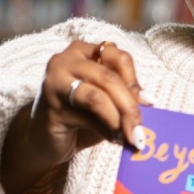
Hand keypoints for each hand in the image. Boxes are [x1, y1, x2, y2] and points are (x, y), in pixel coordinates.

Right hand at [1, 39, 150, 193]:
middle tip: (141, 132)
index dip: (135, 79)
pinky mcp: (51, 104)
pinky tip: (112, 139)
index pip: (117, 56)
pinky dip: (105, 128)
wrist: (44, 140)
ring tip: (129, 137)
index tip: (149, 103)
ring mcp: (56, 80)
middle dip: (130, 107)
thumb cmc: (78, 119)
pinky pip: (86, 115)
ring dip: (119, 119)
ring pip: (98, 95)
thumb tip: (147, 105)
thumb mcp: (105, 103)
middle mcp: (67, 60)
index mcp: (84, 52)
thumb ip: (121, 98)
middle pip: (109, 77)